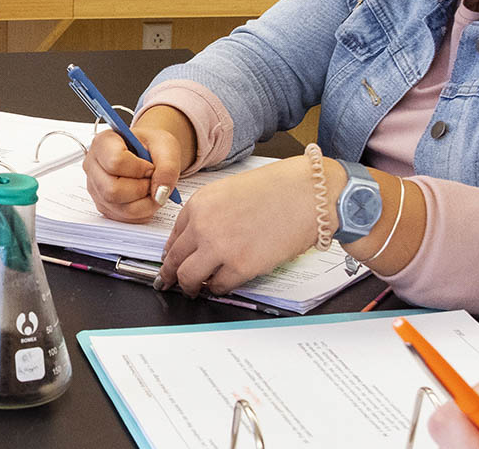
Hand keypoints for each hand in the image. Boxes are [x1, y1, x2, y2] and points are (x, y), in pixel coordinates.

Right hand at [81, 125, 185, 222]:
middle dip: (141, 189)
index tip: (150, 166)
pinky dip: (142, 211)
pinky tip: (146, 197)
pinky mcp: (103, 205)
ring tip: (151, 189)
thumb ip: (168, 167)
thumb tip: (160, 192)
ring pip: (119, 208)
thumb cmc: (151, 146)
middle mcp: (93, 166)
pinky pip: (124, 217)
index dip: (139, 168)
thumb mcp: (166, 147)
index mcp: (102, 143)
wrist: (148, 153)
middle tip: (151, 180)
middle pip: (112, 190)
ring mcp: (95, 188)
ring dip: (144, 203)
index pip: (115, 161)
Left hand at [158, 157, 320, 295]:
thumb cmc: (279, 189)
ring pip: (189, 278)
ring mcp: (220, 247)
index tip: (170, 261)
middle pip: (175, 259)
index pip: (173, 236)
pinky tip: (221, 285)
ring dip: (190, 287)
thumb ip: (210, 213)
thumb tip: (198, 239)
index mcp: (200, 203)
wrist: (308, 194)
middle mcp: (203, 225)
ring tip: (194, 290)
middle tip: (169, 282)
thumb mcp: (231, 191)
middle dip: (170, 274)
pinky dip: (218, 288)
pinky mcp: (241, 267)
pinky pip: (218, 286)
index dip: (170, 253)